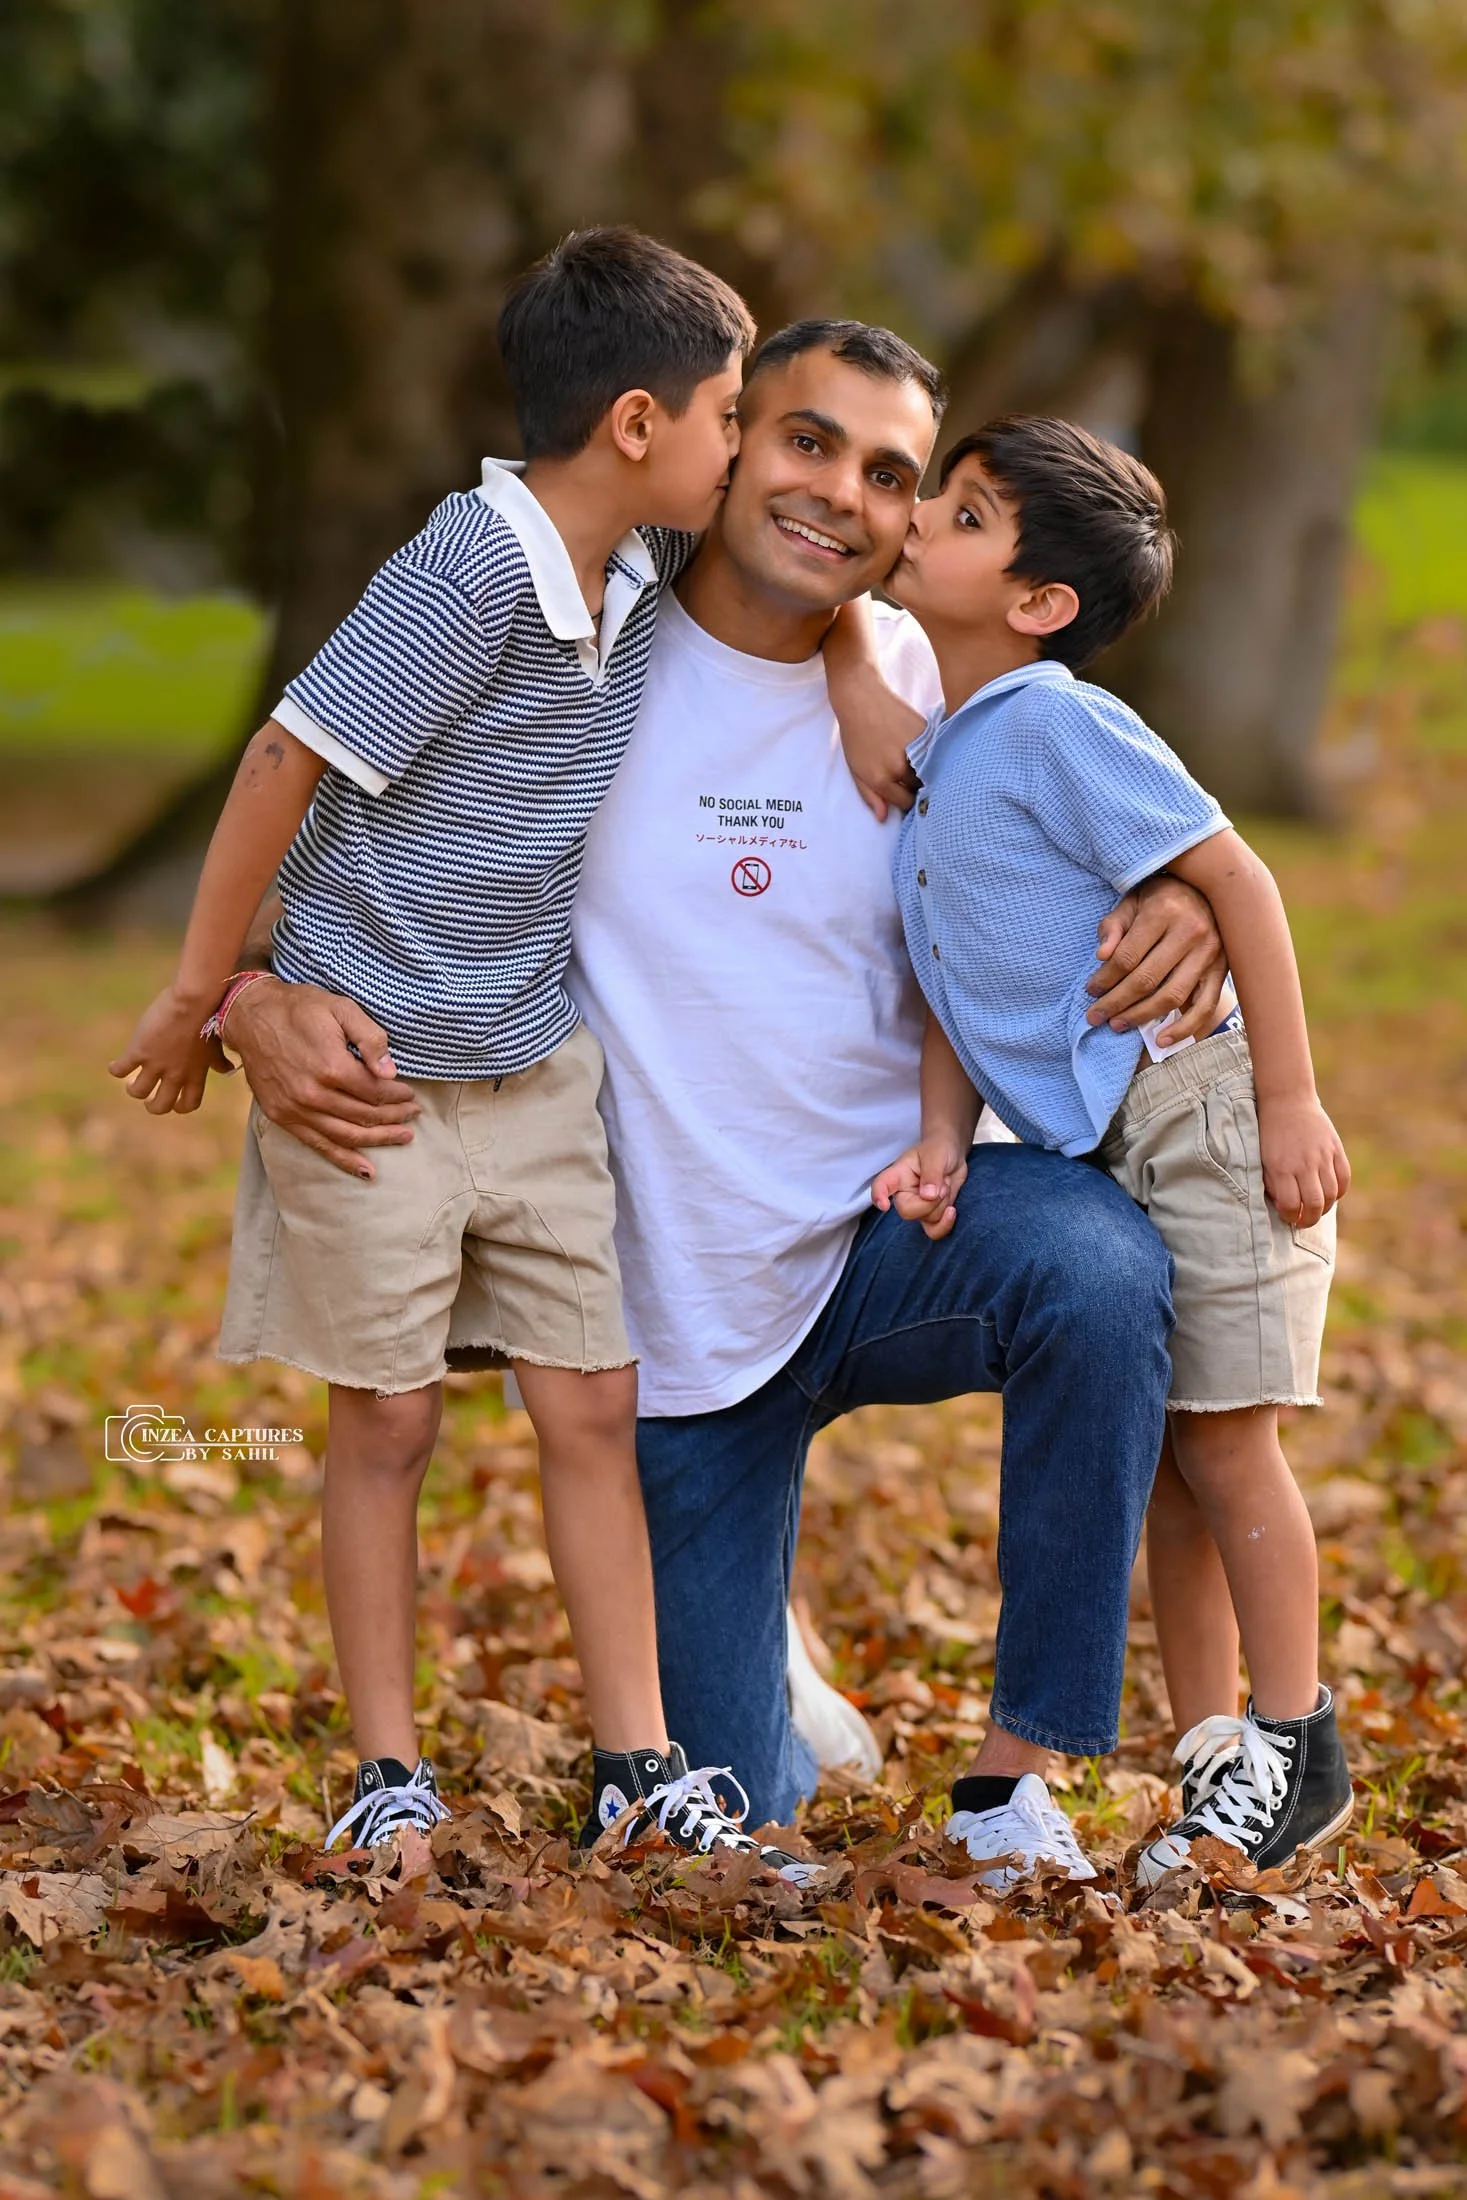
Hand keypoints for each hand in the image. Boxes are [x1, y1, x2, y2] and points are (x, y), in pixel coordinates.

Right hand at [109, 986, 230, 1114]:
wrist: (194, 1001)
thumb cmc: (208, 1018)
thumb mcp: (216, 1045)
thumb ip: (219, 1061)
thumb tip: (228, 1069)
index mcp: (195, 1074)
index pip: (188, 1104)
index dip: (179, 1106)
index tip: (173, 1102)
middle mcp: (176, 1074)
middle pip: (160, 1106)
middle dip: (152, 1106)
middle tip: (148, 1098)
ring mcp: (156, 1064)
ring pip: (138, 1091)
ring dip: (133, 1089)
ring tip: (131, 1081)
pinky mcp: (139, 1051)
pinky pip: (120, 1070)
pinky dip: (116, 1070)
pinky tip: (116, 1065)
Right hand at [226, 976, 419, 1178]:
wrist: (251, 1016)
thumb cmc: (300, 1008)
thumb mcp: (341, 1008)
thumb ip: (370, 1038)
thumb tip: (390, 1072)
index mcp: (331, 1067)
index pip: (376, 1092)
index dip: (398, 1096)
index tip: (410, 1094)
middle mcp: (313, 1094)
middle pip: (365, 1116)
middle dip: (395, 1117)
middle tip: (413, 1114)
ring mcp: (296, 1109)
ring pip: (347, 1136)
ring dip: (379, 1139)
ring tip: (402, 1137)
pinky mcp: (283, 1117)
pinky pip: (318, 1145)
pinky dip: (344, 1160)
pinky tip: (366, 1170)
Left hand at [837, 671, 924, 822]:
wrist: (861, 699)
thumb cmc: (855, 736)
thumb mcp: (856, 770)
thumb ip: (870, 796)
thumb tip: (884, 818)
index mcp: (881, 779)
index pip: (905, 803)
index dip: (905, 800)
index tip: (905, 793)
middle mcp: (900, 767)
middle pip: (920, 789)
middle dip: (917, 787)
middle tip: (911, 777)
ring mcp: (915, 749)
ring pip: (931, 772)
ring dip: (927, 771)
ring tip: (918, 763)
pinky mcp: (926, 733)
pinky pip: (935, 752)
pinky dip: (933, 754)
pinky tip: (924, 748)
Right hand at [872, 1131, 967, 1239]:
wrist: (953, 1154)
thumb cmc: (939, 1149)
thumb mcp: (937, 1155)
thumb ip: (932, 1174)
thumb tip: (928, 1196)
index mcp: (898, 1175)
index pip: (881, 1185)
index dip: (879, 1196)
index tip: (884, 1205)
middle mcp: (903, 1193)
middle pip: (907, 1211)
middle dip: (930, 1202)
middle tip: (942, 1184)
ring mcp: (917, 1206)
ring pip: (925, 1219)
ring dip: (942, 1204)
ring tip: (945, 1185)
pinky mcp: (930, 1214)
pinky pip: (934, 1231)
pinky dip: (945, 1224)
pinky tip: (952, 1210)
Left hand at [1086, 873, 1226, 1039]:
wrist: (1210, 888)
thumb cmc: (1162, 897)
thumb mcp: (1132, 900)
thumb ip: (1114, 926)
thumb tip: (1101, 956)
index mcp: (1163, 912)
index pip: (1127, 957)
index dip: (1104, 979)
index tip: (1090, 990)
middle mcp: (1190, 932)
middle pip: (1146, 980)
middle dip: (1116, 1003)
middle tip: (1095, 1016)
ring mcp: (1210, 953)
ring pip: (1172, 996)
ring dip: (1142, 1017)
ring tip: (1118, 1025)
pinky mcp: (1222, 969)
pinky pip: (1205, 1006)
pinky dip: (1184, 1028)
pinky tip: (1162, 1039)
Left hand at [1258, 1094, 1349, 1226]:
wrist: (1287, 1100)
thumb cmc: (1270, 1133)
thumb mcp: (1262, 1159)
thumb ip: (1272, 1183)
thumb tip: (1284, 1206)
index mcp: (1281, 1167)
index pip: (1290, 1205)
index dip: (1290, 1217)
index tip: (1288, 1217)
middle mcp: (1304, 1164)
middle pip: (1314, 1204)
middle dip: (1308, 1220)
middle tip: (1303, 1222)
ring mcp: (1322, 1156)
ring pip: (1331, 1194)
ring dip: (1324, 1208)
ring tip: (1315, 1209)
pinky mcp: (1335, 1148)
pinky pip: (1344, 1178)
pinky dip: (1339, 1192)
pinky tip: (1330, 1194)